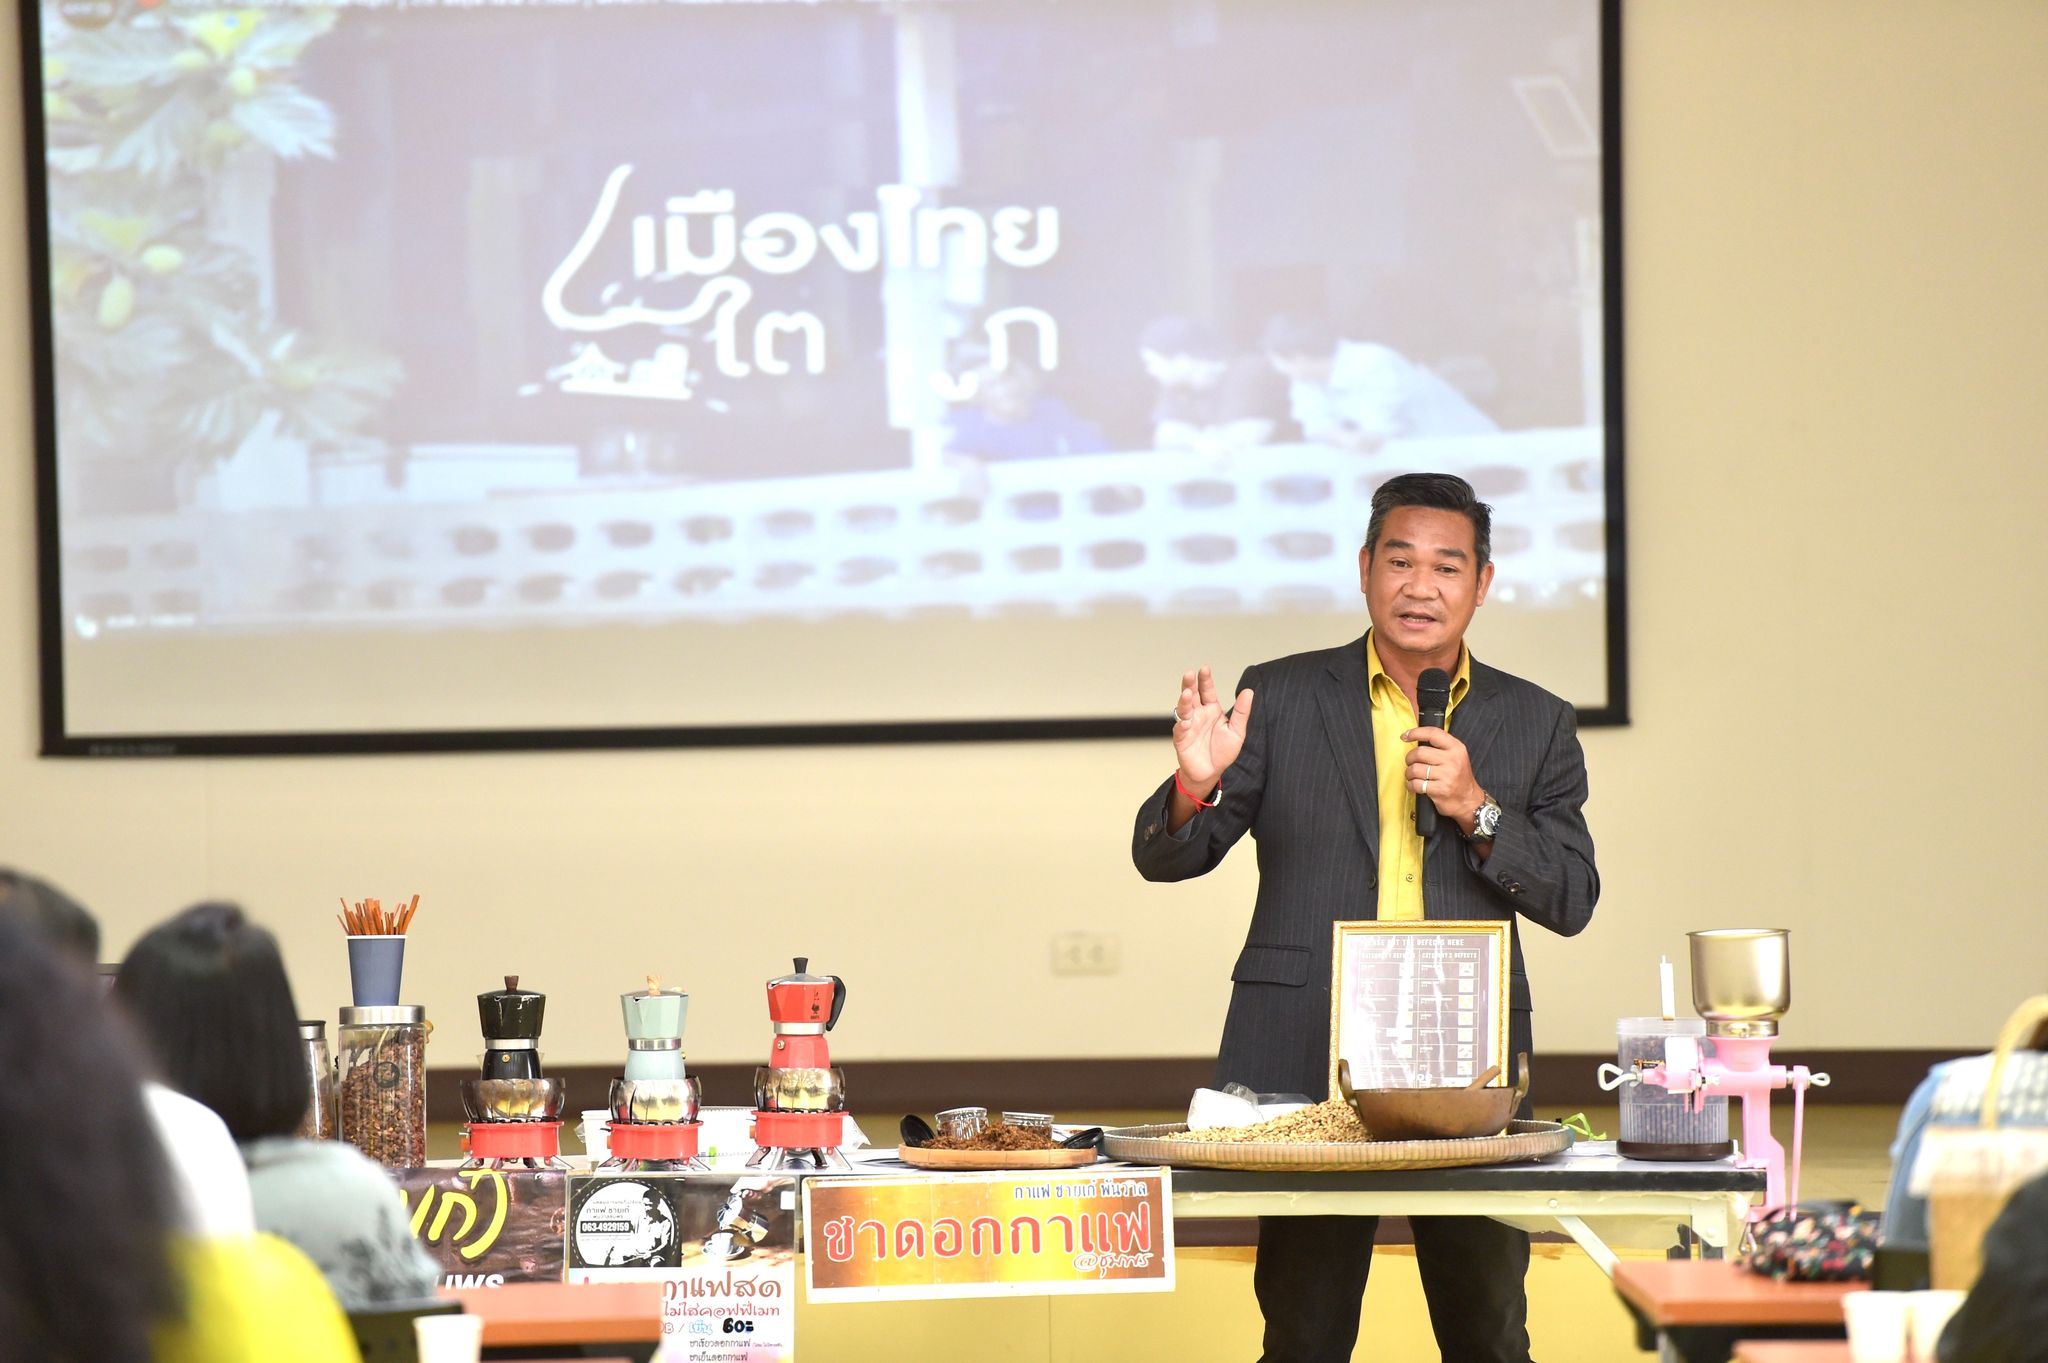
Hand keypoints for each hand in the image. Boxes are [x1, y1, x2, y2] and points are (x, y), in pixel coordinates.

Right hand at [1173, 665, 1254, 793]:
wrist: (1211, 773)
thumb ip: (1241, 712)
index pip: (1207, 691)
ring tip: (1187, 693)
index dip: (1205, 680)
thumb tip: (1248, 692)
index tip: (1205, 668)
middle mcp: (1197, 715)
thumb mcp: (1237, 731)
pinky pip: (1180, 731)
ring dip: (1184, 701)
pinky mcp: (1181, 740)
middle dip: (1190, 684)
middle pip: (1192, 696)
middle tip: (1190, 674)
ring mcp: (1188, 726)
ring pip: (1183, 710)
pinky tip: (1184, 721)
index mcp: (1211, 710)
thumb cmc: (1222, 752)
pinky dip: (1181, 726)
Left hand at [1403, 725, 1482, 831]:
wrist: (1469, 800)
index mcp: (1456, 748)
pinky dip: (1411, 785)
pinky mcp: (1440, 790)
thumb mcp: (1456, 756)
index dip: (1416, 733)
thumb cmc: (1459, 777)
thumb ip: (1440, 745)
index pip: (1433, 733)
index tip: (1406, 735)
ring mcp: (1446, 775)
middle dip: (1409, 758)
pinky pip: (1416, 784)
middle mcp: (1452, 760)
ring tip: (1413, 776)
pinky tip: (1415, 785)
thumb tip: (1416, 734)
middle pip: (1419, 752)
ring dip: (1409, 773)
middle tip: (1411, 762)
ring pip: (1415, 769)